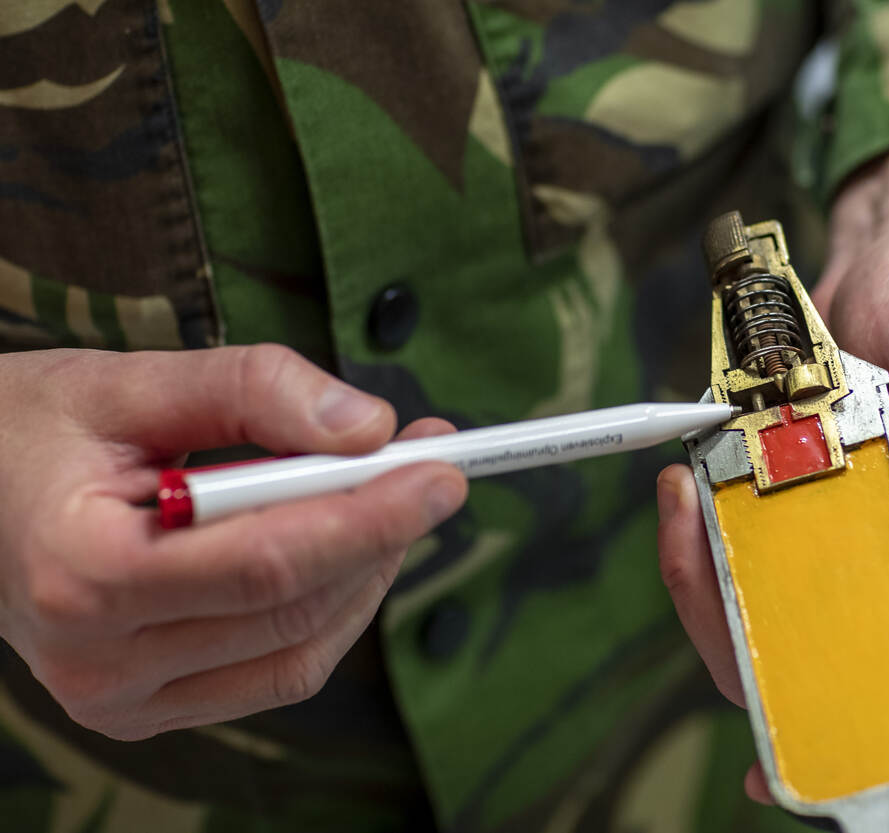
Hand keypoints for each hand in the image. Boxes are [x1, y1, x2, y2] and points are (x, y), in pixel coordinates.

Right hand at [0, 345, 466, 739]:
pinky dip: (332, 610)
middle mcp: (97, 661)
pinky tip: (343, 550)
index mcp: (82, 572)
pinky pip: (279, 671)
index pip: (265, 562)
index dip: (369, 517)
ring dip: (367, 571)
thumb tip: (368, 426)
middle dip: (382, 532)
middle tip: (430, 466)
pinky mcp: (149, 709)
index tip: (442, 472)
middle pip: (293, 605)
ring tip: (387, 496)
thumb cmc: (32, 433)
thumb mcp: (126, 382)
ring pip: (301, 647)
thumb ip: (251, 389)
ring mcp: (122, 699)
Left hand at [658, 135, 888, 800]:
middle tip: (694, 546)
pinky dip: (693, 518)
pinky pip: (719, 525)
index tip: (774, 757)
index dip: (837, 716)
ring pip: (743, 588)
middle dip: (729, 620)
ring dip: (697, 562)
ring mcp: (812, 515)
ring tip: (681, 500)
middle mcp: (867, 547)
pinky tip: (684, 483)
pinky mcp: (768, 478)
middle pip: (793, 638)